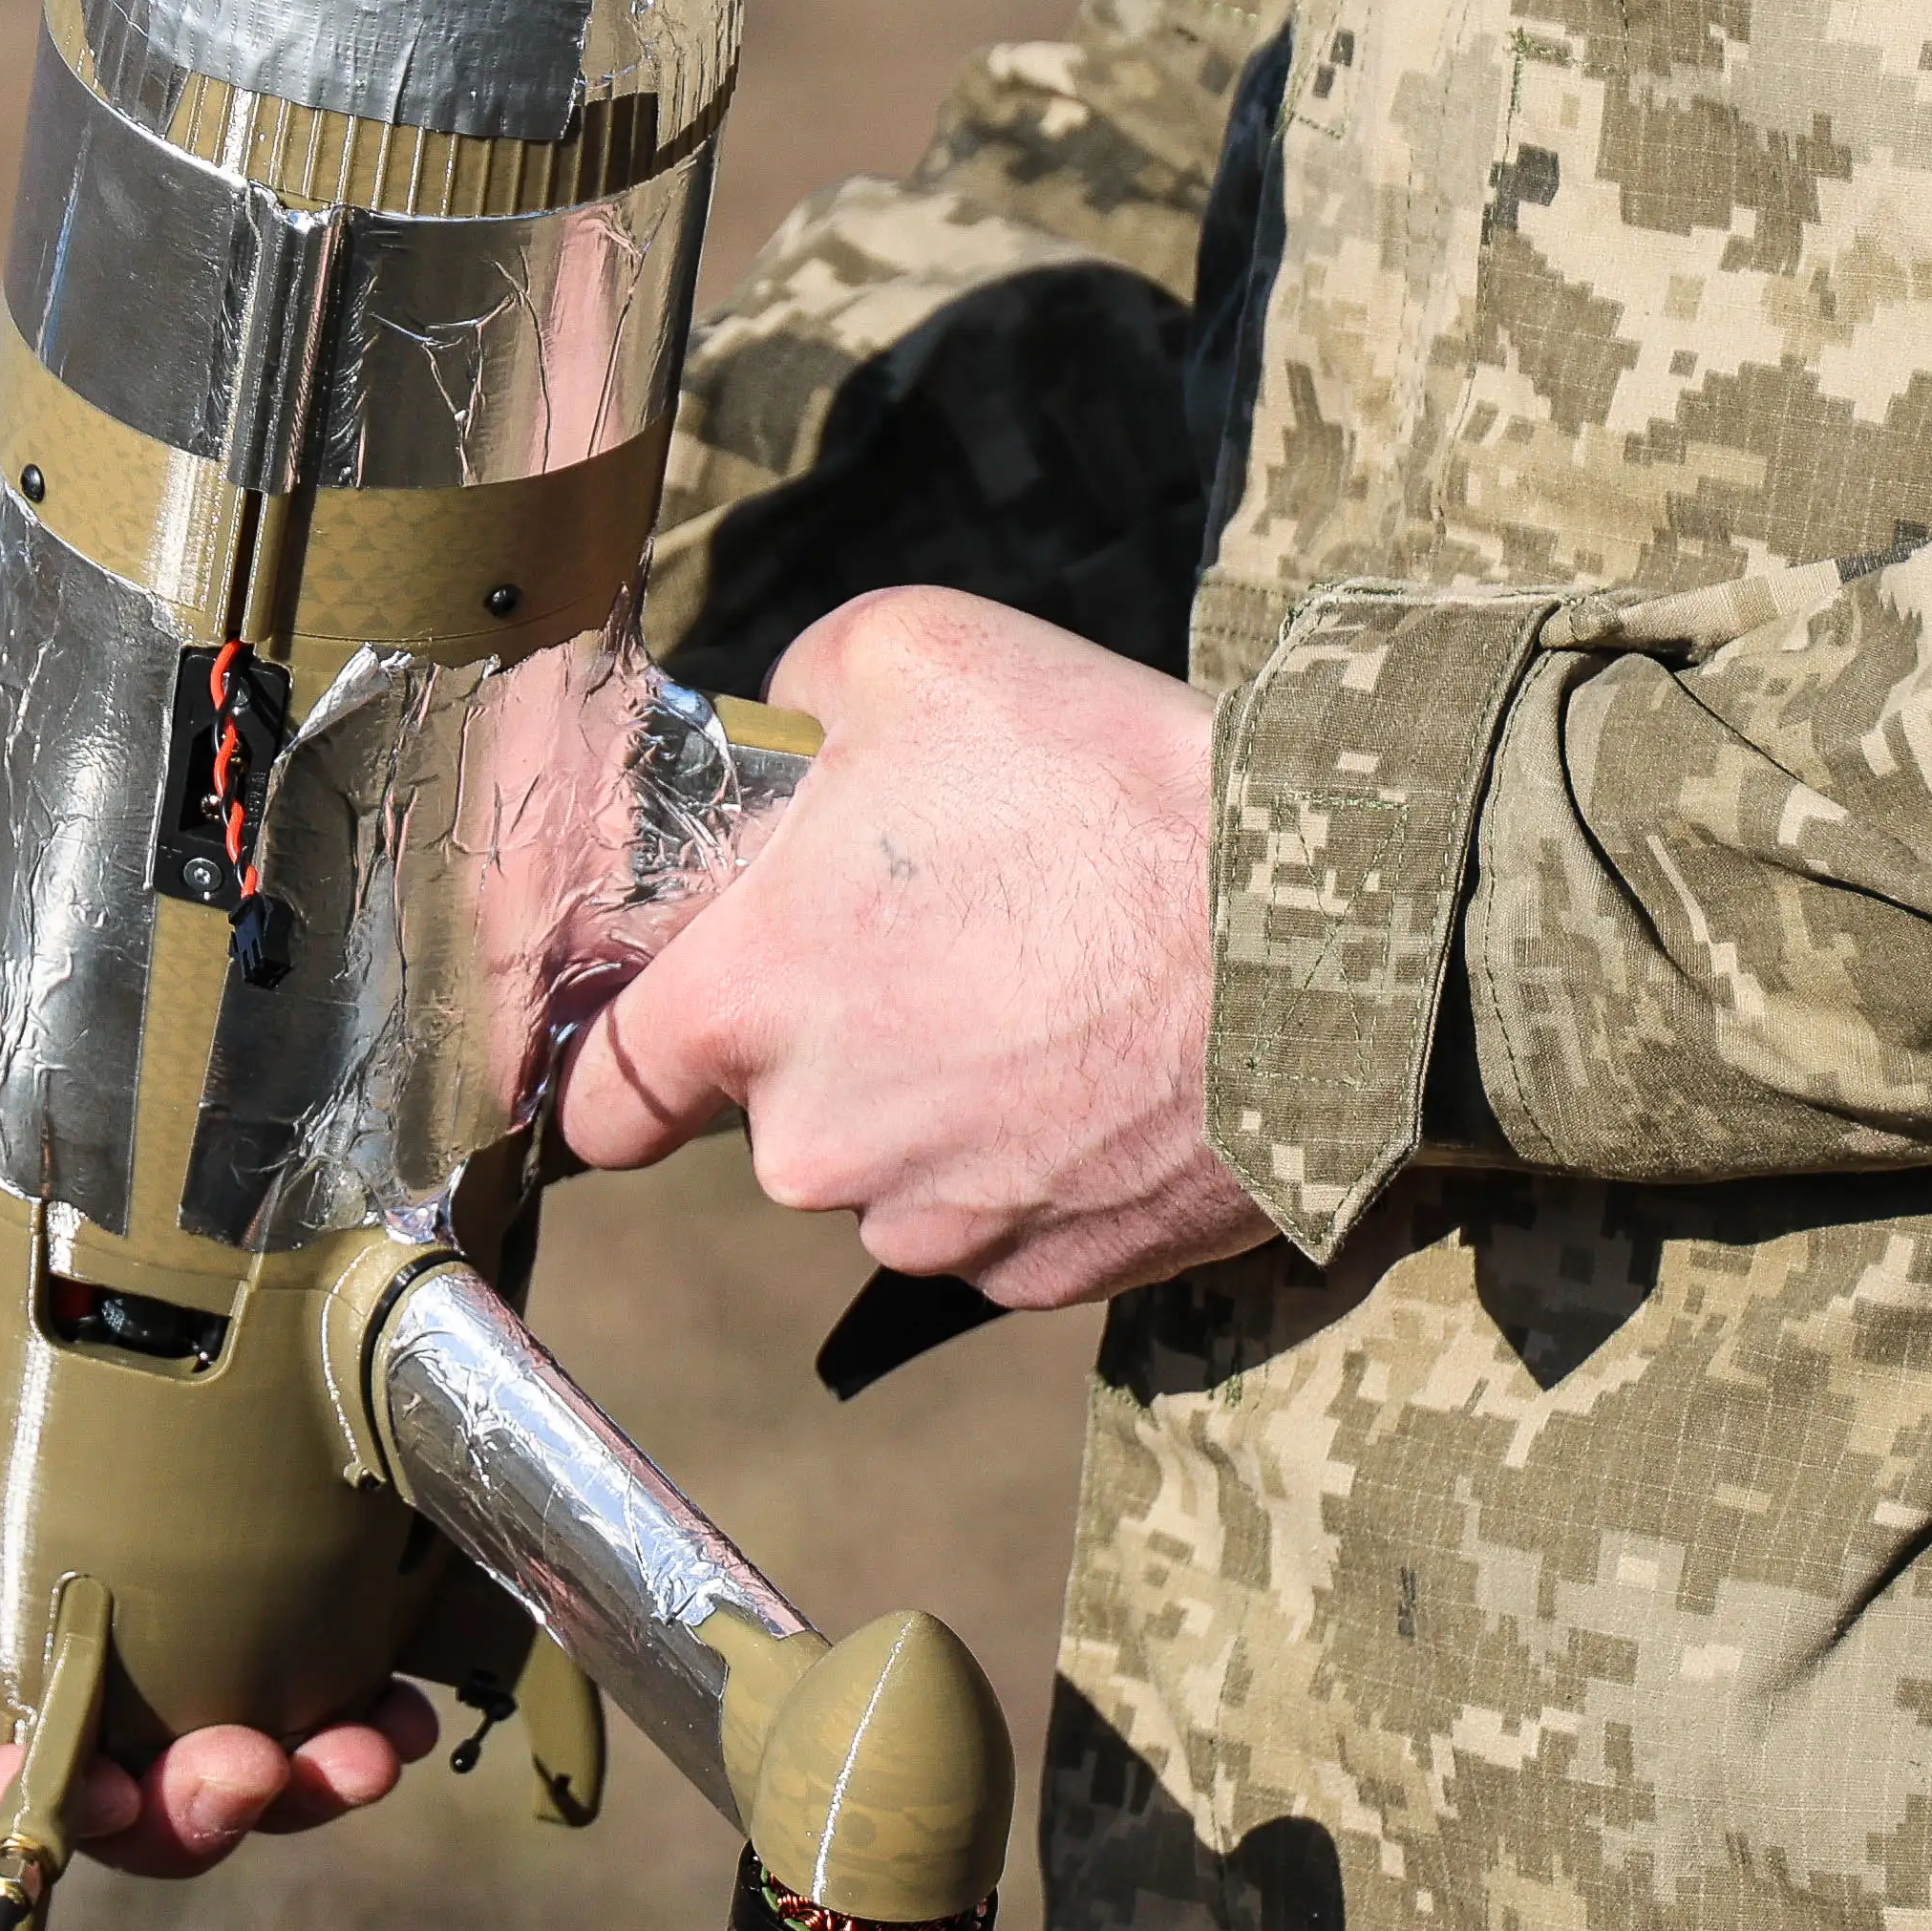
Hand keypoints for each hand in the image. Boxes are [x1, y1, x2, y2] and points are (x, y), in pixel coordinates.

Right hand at [0, 1075, 433, 1877]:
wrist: (22, 1105)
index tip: (70, 1792)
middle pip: (62, 1778)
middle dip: (164, 1817)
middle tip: (252, 1774)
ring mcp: (101, 1608)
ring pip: (179, 1759)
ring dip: (278, 1786)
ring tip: (363, 1755)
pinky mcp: (212, 1572)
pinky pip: (275, 1681)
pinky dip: (340, 1714)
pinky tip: (400, 1708)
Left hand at [557, 587, 1268, 1309]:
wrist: (1327, 929)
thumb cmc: (1110, 787)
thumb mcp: (913, 652)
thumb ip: (800, 694)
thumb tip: (782, 723)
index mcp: (749, 1004)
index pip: (604, 1100)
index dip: (622, 1077)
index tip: (655, 1057)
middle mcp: (819, 1146)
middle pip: (778, 1121)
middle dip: (839, 1047)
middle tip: (950, 951)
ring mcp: (941, 1226)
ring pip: (897, 1177)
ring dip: (944, 1110)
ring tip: (1055, 1000)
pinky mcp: (1051, 1278)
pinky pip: (1004, 1227)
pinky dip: (1042, 1167)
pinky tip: (1113, 1073)